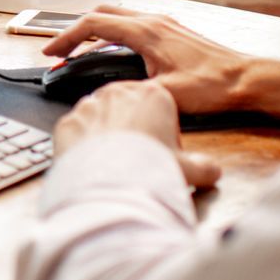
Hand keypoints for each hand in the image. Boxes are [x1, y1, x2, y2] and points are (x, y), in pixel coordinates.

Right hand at [43, 8, 279, 125]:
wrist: (249, 79)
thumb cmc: (213, 87)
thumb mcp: (166, 95)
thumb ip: (131, 92)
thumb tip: (106, 96)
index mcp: (146, 32)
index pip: (93, 24)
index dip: (65, 37)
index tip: (50, 53)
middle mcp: (153, 21)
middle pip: (102, 13)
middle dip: (75, 30)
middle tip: (61, 51)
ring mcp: (165, 24)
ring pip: (119, 16)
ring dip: (96, 31)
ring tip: (81, 54)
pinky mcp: (173, 32)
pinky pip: (134, 25)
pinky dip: (114, 35)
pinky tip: (115, 56)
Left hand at [53, 81, 219, 188]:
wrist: (111, 187)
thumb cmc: (150, 171)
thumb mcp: (189, 170)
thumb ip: (204, 167)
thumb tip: (212, 172)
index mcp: (152, 94)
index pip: (161, 109)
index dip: (165, 135)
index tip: (164, 153)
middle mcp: (117, 93)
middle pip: (129, 110)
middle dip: (134, 132)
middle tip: (140, 160)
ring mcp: (89, 106)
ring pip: (101, 118)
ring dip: (108, 137)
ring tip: (116, 166)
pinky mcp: (67, 123)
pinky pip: (78, 133)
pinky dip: (84, 147)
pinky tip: (94, 166)